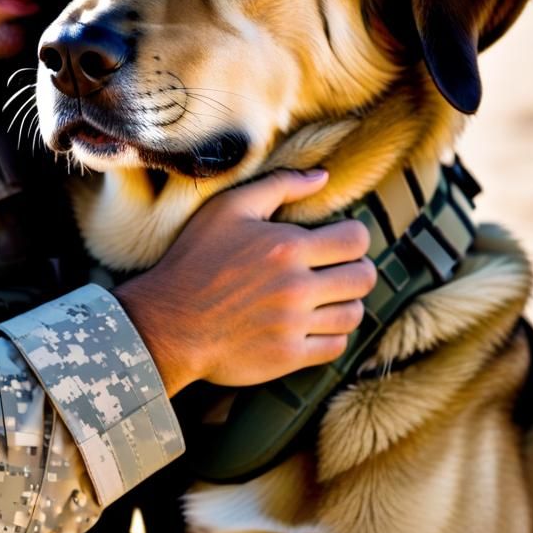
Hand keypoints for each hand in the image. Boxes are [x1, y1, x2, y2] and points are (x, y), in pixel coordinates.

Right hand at [114, 171, 376, 395]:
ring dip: (346, 302)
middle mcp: (297, 287)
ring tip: (326, 296)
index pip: (355, 240)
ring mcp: (294, 325)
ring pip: (354, 314)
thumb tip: (323, 176)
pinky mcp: (288, 356)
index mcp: (287, 247)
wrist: (168, 321)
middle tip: (337, 268)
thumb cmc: (196, 258)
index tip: (340, 240)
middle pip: (363, 278)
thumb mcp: (229, 208)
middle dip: (357, 268)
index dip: (354, 236)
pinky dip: (332, 334)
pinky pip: (336, 346)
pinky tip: (313, 323)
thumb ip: (280, 185)